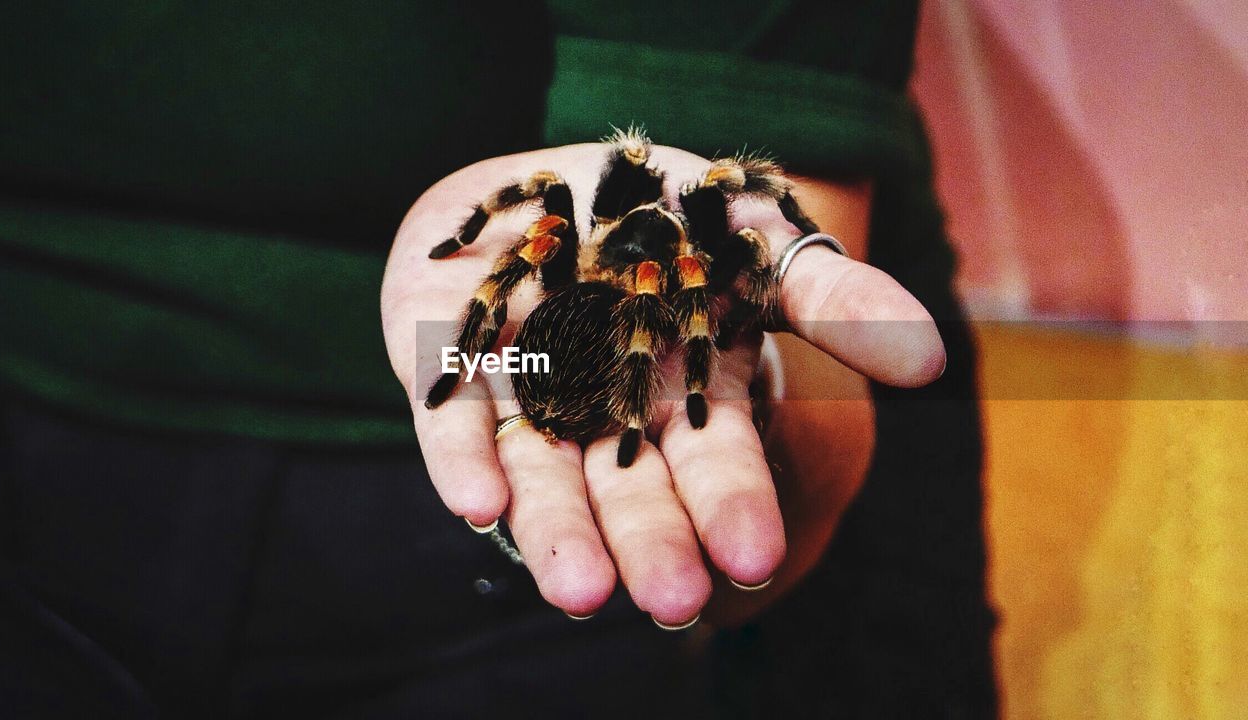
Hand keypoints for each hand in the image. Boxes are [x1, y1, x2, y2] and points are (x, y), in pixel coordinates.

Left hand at [381, 144, 943, 625]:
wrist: (558, 177)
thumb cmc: (674, 217)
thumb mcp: (759, 240)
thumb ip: (832, 297)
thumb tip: (930, 359)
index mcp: (685, 397)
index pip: (714, 464)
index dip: (733, 505)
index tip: (752, 556)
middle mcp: (608, 416)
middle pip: (630, 491)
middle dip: (651, 542)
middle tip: (672, 599)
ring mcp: (529, 397)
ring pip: (544, 479)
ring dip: (560, 533)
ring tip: (578, 593)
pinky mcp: (453, 370)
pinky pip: (455, 423)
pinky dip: (464, 460)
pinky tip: (478, 503)